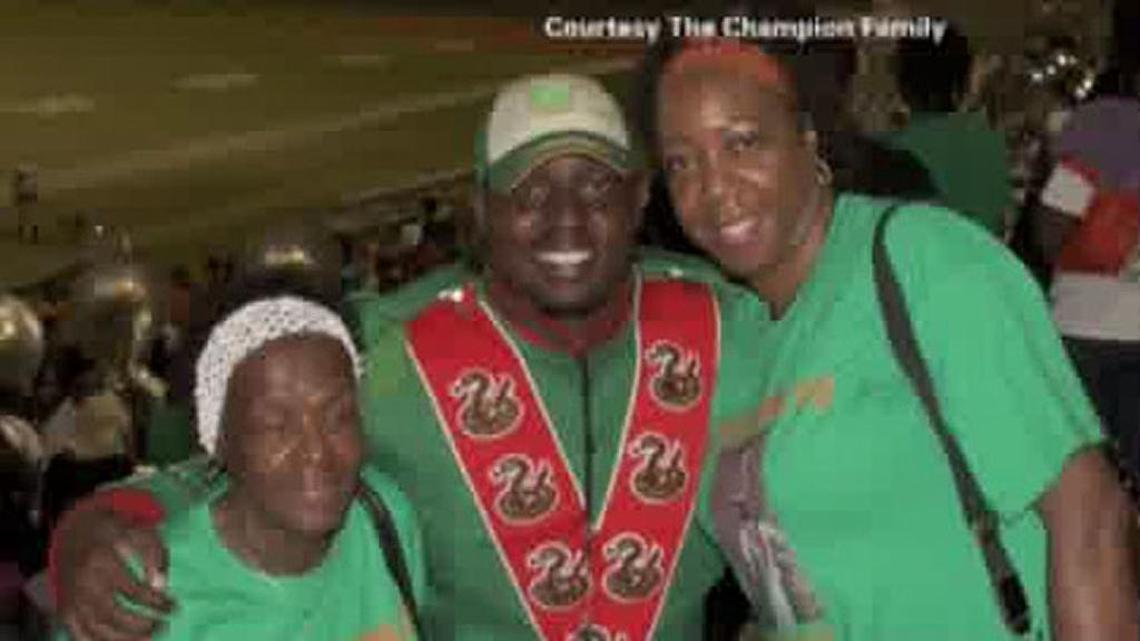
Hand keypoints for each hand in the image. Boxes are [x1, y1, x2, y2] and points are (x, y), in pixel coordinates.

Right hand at [58, 507, 173, 640]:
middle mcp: (83, 582)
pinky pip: (76, 633)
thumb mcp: (139, 529)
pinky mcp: (65, 606)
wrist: (75, 528)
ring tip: (148, 637)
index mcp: (102, 560)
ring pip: (95, 628)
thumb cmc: (114, 529)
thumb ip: (155, 554)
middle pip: (113, 614)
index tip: (174, 607)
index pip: (134, 591)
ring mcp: (71, 597)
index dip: (157, 603)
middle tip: (163, 625)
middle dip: (141, 625)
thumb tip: (161, 586)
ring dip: (123, 639)